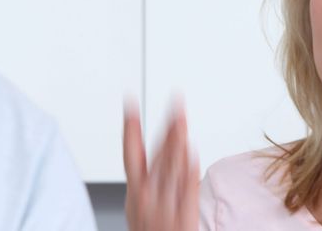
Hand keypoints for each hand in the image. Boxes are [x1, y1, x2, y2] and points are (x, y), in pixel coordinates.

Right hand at [123, 99, 199, 230]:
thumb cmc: (149, 229)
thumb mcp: (137, 203)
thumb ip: (144, 176)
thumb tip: (152, 146)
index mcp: (135, 190)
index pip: (130, 152)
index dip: (130, 127)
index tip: (130, 104)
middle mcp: (148, 195)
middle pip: (158, 155)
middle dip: (167, 128)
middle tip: (175, 105)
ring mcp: (166, 205)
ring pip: (173, 168)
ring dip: (178, 141)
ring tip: (183, 120)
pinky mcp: (184, 216)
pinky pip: (187, 189)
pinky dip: (189, 171)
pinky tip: (192, 154)